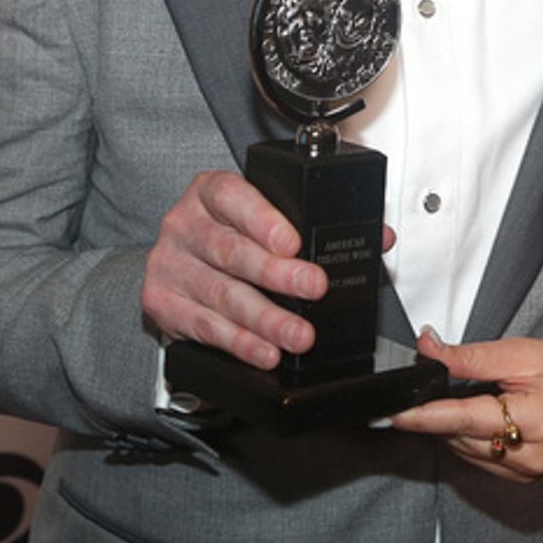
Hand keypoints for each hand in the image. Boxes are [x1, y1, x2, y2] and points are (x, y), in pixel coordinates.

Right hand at [141, 171, 393, 369]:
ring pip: (222, 295)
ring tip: (298, 335)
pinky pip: (206, 327)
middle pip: (231, 251)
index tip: (294, 243)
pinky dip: (240, 343)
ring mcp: (169, 264)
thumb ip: (320, 222)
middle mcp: (185, 224)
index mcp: (211, 192)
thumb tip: (380, 237)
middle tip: (313, 288)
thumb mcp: (269, 216)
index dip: (264, 220)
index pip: (233, 198)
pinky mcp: (161, 303)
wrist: (180, 259)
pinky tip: (266, 351)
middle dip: (277, 275)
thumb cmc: (233, 232)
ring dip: (265, 320)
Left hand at [390, 329, 542, 481]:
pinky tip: (488, 412)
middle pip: (457, 434)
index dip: (422, 416)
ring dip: (454, 421)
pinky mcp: (518, 479)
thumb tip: (428, 349)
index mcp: (532, 421)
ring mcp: (522, 474)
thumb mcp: (524, 353)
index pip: (463, 419)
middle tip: (443, 378)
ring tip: (483, 392)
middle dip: (440, 407)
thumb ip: (472, 355)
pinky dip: (470, 433)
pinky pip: (476, 456)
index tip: (389, 414)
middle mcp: (525, 457)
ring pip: (462, 447)